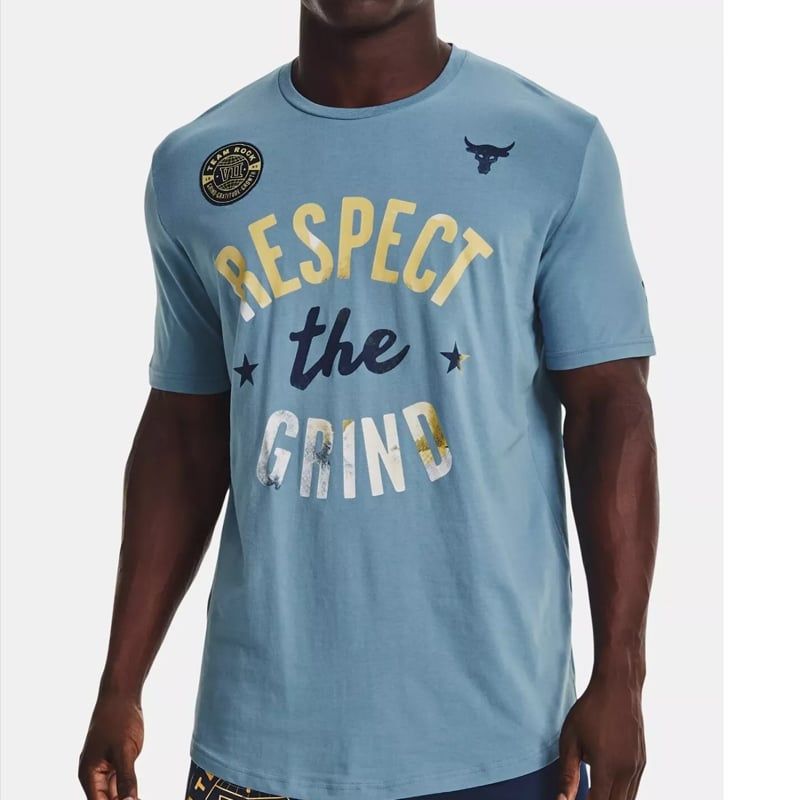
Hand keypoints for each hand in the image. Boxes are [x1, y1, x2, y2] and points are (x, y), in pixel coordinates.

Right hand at [79, 693, 143, 799]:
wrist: (121, 696)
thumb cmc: (118, 718)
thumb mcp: (124, 751)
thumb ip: (127, 779)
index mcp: (88, 774)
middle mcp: (93, 775)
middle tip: (137, 799)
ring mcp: (103, 769)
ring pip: (113, 794)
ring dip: (124, 799)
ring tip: (137, 797)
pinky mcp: (114, 763)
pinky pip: (119, 783)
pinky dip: (127, 791)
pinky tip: (136, 795)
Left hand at [556, 674, 645, 799]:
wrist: (618, 686)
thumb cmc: (590, 710)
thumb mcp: (570, 739)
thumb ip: (568, 774)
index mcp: (606, 766)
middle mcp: (626, 771)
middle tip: (584, 795)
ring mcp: (637, 767)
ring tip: (593, 792)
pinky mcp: (642, 762)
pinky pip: (633, 789)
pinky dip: (620, 795)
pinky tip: (606, 789)